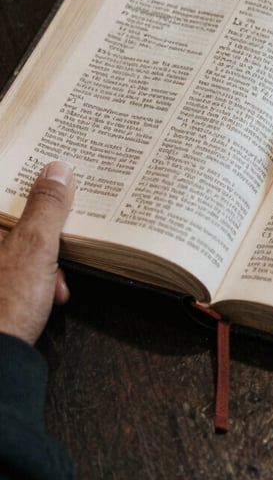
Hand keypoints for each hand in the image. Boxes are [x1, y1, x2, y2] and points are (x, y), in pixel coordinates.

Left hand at [0, 162, 75, 344]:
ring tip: (55, 284)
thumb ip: (48, 207)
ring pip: (19, 249)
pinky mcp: (0, 289)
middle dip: (45, 238)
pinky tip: (48, 297)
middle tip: (59, 249)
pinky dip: (37, 281)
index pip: (7, 193)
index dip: (33, 187)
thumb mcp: (36, 247)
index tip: (56, 183)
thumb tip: (57, 172)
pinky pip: (17, 271)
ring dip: (46, 264)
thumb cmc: (4, 307)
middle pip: (15, 223)